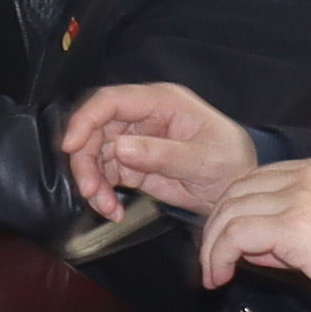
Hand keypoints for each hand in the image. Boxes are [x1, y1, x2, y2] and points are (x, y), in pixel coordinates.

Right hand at [56, 82, 258, 219]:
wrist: (239, 190)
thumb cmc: (232, 164)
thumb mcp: (204, 160)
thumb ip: (163, 154)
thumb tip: (120, 148)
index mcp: (162, 102)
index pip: (111, 101)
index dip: (85, 119)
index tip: (71, 147)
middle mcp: (143, 117)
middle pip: (95, 128)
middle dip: (85, 160)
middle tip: (90, 190)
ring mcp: (135, 140)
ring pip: (94, 153)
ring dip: (92, 181)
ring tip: (105, 206)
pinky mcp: (132, 164)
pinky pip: (104, 174)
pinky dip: (102, 194)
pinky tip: (113, 210)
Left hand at [193, 156, 310, 296]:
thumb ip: (294, 223)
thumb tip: (250, 246)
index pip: (259, 178)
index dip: (236, 208)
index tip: (228, 239)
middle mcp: (308, 174)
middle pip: (238, 191)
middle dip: (218, 226)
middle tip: (214, 259)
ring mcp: (299, 195)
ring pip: (230, 211)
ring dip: (214, 246)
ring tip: (215, 273)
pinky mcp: (291, 222)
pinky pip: (235, 235)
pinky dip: (219, 256)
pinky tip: (221, 275)